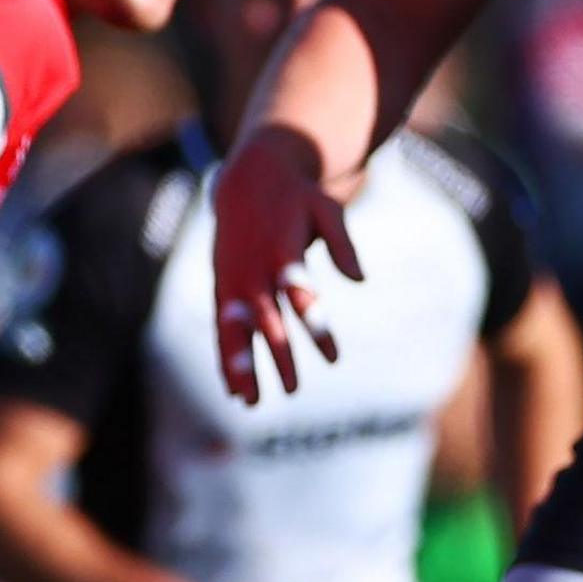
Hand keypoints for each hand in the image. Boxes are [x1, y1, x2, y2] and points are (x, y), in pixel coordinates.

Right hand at [209, 128, 358, 403]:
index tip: (332, 358)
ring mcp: (233, 280)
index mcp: (281, 250)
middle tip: (294, 391)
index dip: (315, 326)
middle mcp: (253, 270)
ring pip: (234, 329)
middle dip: (278, 356)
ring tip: (250, 402)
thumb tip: (360, 279)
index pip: (300, 295)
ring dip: (240, 366)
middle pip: (265, 320)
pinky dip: (226, 358)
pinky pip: (223, 328)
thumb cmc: (296, 197)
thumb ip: (343, 243)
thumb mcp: (326, 208)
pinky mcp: (222, 287)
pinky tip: (234, 390)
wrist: (247, 178)